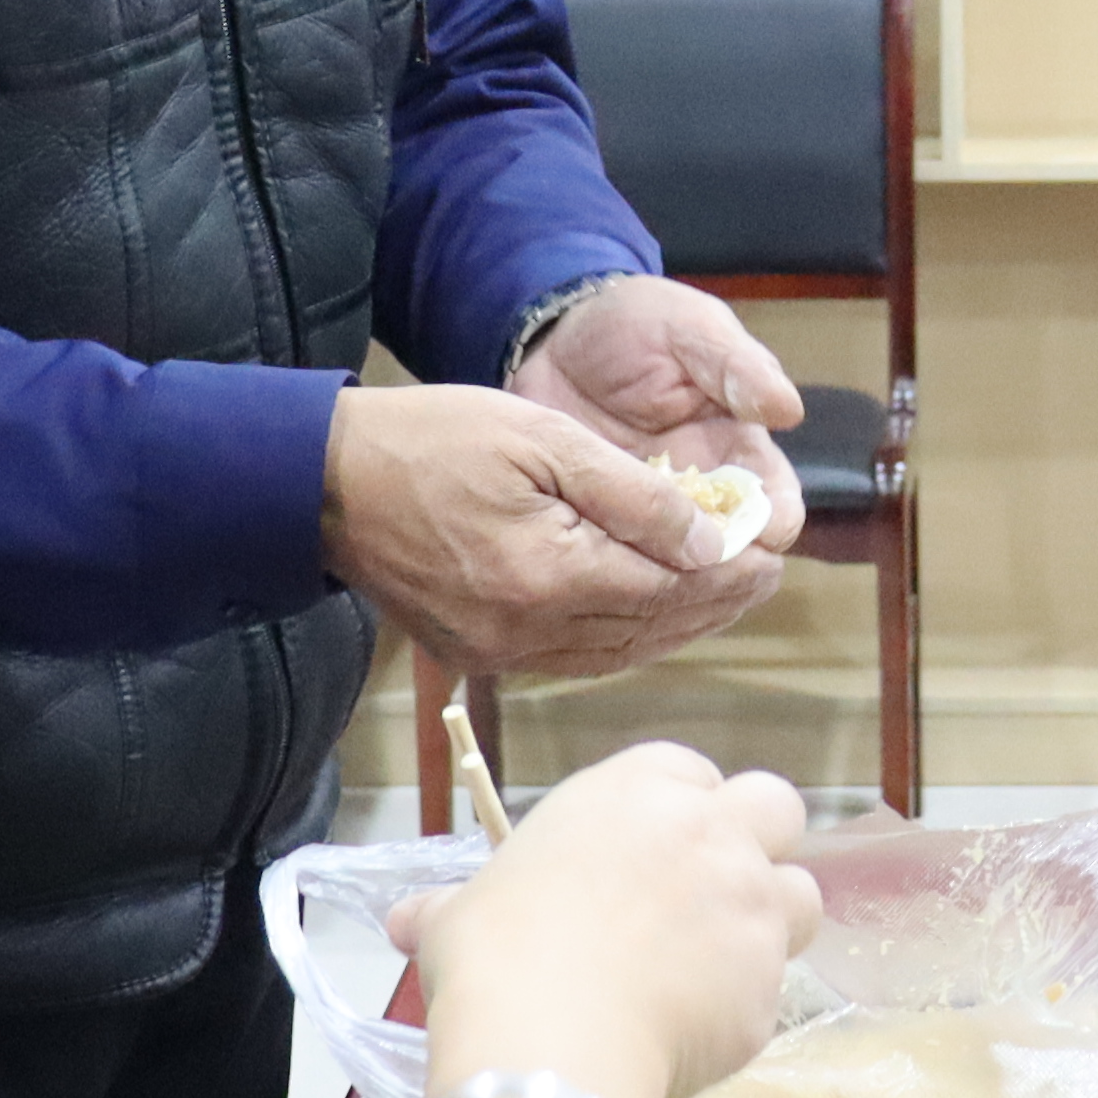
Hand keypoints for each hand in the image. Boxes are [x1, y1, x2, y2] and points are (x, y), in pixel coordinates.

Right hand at [324, 382, 778, 676]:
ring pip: (614, 653)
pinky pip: (572, 658)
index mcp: (545, 576)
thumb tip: (709, 540)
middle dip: (712, 603)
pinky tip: (650, 614)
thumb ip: (633, 496)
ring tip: (722, 596)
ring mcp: (497, 651)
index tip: (771, 554)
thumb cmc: (432, 440)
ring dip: (673, 626)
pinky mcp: (477, 654)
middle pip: (647, 628)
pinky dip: (621, 637)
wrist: (326, 482)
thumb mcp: (545, 439)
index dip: (726, 574)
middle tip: (764, 576)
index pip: (666, 587)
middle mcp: (524, 632)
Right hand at [406, 741, 819, 1097]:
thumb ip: (449, 908)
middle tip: (712, 891)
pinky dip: (743, 1006)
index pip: (688, 769)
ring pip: (803, 894)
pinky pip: (775, 988)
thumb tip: (405, 922)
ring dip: (773, 921)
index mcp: (636, 792)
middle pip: (776, 806)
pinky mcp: (770, 987)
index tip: (650, 850)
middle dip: (758, 839)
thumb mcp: (458, 914)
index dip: (677, 808)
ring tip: (717, 964)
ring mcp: (751, 908)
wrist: (549, 1039)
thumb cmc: (494, 954)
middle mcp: (711, 835)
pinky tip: (692, 1034)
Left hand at [511, 278, 810, 553]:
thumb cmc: (636, 326)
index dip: (776, 524)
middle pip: (732, 552)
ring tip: (652, 579)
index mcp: (738, 451)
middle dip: (726, 571)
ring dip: (670, 581)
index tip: (764, 536)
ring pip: (675, 571)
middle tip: (705, 574)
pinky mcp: (598, 527)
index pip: (776, 503)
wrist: (552, 337)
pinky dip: (615, 577)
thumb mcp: (689, 329)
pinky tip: (603, 578)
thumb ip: (737, 366)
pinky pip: (614, 567)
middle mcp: (701, 496)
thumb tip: (790, 410)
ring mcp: (648, 516)